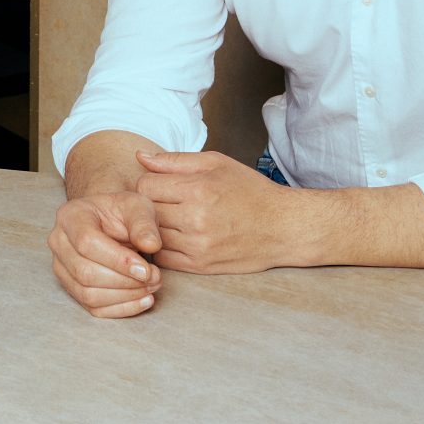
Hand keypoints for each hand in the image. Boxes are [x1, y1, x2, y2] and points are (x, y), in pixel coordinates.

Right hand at [48, 190, 164, 317]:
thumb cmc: (121, 213)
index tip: (146, 269)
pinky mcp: (71, 287)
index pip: (86, 243)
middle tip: (155, 278)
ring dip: (125, 296)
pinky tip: (143, 300)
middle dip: (125, 281)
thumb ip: (144, 224)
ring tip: (151, 287)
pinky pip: (93, 307)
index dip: (118, 261)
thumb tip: (151, 245)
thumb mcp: (137, 207)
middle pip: (85, 272)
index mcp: (70, 216)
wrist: (110, 222)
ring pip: (87, 294)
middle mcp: (59, 242)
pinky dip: (121, 309)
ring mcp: (61, 267)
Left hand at [136, 149, 298, 274]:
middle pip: (145, 212)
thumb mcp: (216, 163)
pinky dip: (163, 248)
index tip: (160, 185)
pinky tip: (176, 238)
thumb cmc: (250, 190)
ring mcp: (198, 246)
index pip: (144, 185)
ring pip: (152, 235)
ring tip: (170, 219)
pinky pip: (163, 259)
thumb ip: (174, 160)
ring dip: (155, 228)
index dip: (148, 183)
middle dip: (149, 205)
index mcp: (198, 189)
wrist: (283, 227)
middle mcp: (195, 219)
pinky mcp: (201, 266)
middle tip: (163, 203)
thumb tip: (140, 157)